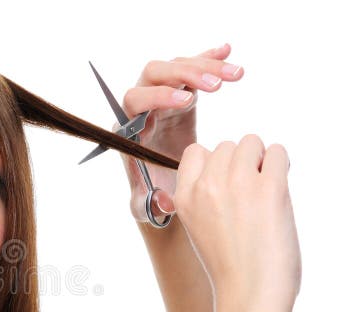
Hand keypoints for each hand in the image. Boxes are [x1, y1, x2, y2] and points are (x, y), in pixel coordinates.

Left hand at [120, 43, 243, 222]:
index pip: (135, 101)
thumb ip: (147, 205)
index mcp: (130, 129)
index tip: (187, 101)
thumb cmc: (152, 194)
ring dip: (205, 65)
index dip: (158, 96)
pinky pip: (191, 68)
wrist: (164, 185)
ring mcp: (161, 97)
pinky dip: (208, 57)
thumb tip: (160, 201)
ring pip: (177, 67)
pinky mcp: (180, 94)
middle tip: (215, 85)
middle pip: (155, 74)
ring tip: (236, 74)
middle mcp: (142, 107)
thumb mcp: (146, 204)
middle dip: (184, 74)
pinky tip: (228, 51)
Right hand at [174, 136, 301, 311]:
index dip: (213, 162)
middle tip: (249, 194)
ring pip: (251, 143)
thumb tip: (232, 169)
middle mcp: (206, 186)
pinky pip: (278, 152)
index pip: (195, 152)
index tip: (224, 183)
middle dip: (240, 162)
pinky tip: (279, 190)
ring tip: (264, 190)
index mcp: (183, 198)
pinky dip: (281, 165)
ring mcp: (237, 185)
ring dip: (261, 160)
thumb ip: (205, 197)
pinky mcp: (269, 189)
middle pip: (226, 146)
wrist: (248, 294)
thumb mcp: (198, 227)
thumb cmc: (229, 268)